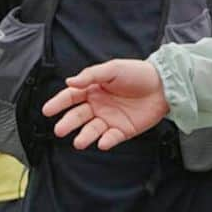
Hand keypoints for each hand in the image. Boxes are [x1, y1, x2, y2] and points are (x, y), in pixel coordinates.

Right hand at [41, 58, 169, 149]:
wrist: (164, 85)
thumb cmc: (137, 74)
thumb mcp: (112, 69)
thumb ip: (90, 76)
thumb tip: (69, 81)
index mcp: (93, 90)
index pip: (71, 97)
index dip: (58, 103)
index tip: (47, 110)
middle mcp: (98, 106)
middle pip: (78, 116)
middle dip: (68, 123)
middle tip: (60, 130)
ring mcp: (110, 119)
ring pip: (92, 130)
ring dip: (84, 136)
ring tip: (78, 142)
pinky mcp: (123, 130)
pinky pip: (111, 138)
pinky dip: (106, 141)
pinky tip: (101, 142)